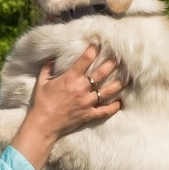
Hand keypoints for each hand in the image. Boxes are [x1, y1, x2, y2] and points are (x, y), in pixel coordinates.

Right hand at [11, 44, 122, 169]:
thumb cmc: (41, 103)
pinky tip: (120, 102)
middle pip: (102, 72)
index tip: (98, 44)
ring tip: (126, 78)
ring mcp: (87, 102)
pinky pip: (105, 110)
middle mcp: (82, 88)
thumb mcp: (41, 82)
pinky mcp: (89, 114)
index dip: (93, 50)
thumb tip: (51, 59)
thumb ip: (47, 68)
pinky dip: (114, 107)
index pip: (85, 59)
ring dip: (119, 84)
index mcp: (70, 78)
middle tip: (119, 57)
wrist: (43, 125)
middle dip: (112, 63)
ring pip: (108, 91)